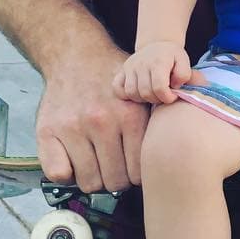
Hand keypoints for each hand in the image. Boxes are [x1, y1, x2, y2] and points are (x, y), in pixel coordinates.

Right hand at [36, 45, 149, 193]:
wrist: (75, 56)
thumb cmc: (113, 80)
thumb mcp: (142, 91)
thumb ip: (161, 111)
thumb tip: (191, 117)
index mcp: (129, 116)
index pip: (139, 172)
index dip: (135, 175)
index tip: (130, 167)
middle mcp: (101, 122)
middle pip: (115, 181)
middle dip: (116, 178)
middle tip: (113, 166)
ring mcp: (73, 127)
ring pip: (89, 182)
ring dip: (94, 177)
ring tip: (96, 162)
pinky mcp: (48, 131)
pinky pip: (59, 174)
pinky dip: (67, 174)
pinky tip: (75, 161)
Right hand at [113, 41, 192, 104]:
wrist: (158, 44)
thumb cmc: (172, 57)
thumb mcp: (184, 61)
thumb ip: (185, 75)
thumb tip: (174, 86)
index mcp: (158, 62)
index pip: (159, 88)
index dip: (167, 97)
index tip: (172, 95)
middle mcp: (141, 63)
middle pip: (145, 93)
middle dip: (157, 99)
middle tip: (163, 95)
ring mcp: (129, 67)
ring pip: (131, 93)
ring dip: (143, 98)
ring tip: (152, 93)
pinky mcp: (121, 71)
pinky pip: (117, 88)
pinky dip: (126, 94)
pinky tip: (138, 92)